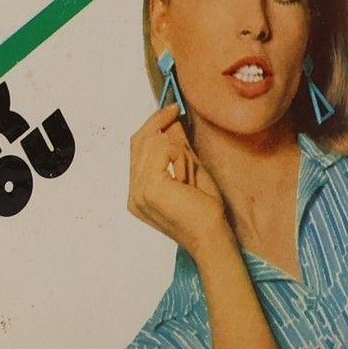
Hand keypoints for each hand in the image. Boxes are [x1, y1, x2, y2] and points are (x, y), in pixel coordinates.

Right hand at [127, 104, 233, 263]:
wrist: (213, 238)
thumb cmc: (206, 212)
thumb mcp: (190, 172)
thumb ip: (177, 149)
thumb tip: (171, 123)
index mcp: (139, 193)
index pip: (136, 149)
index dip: (151, 126)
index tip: (170, 111)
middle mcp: (134, 194)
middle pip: (138, 141)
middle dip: (158, 123)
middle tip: (175, 109)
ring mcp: (138, 192)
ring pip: (151, 143)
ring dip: (176, 148)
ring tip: (190, 168)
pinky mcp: (150, 188)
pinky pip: (162, 151)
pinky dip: (178, 155)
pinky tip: (187, 173)